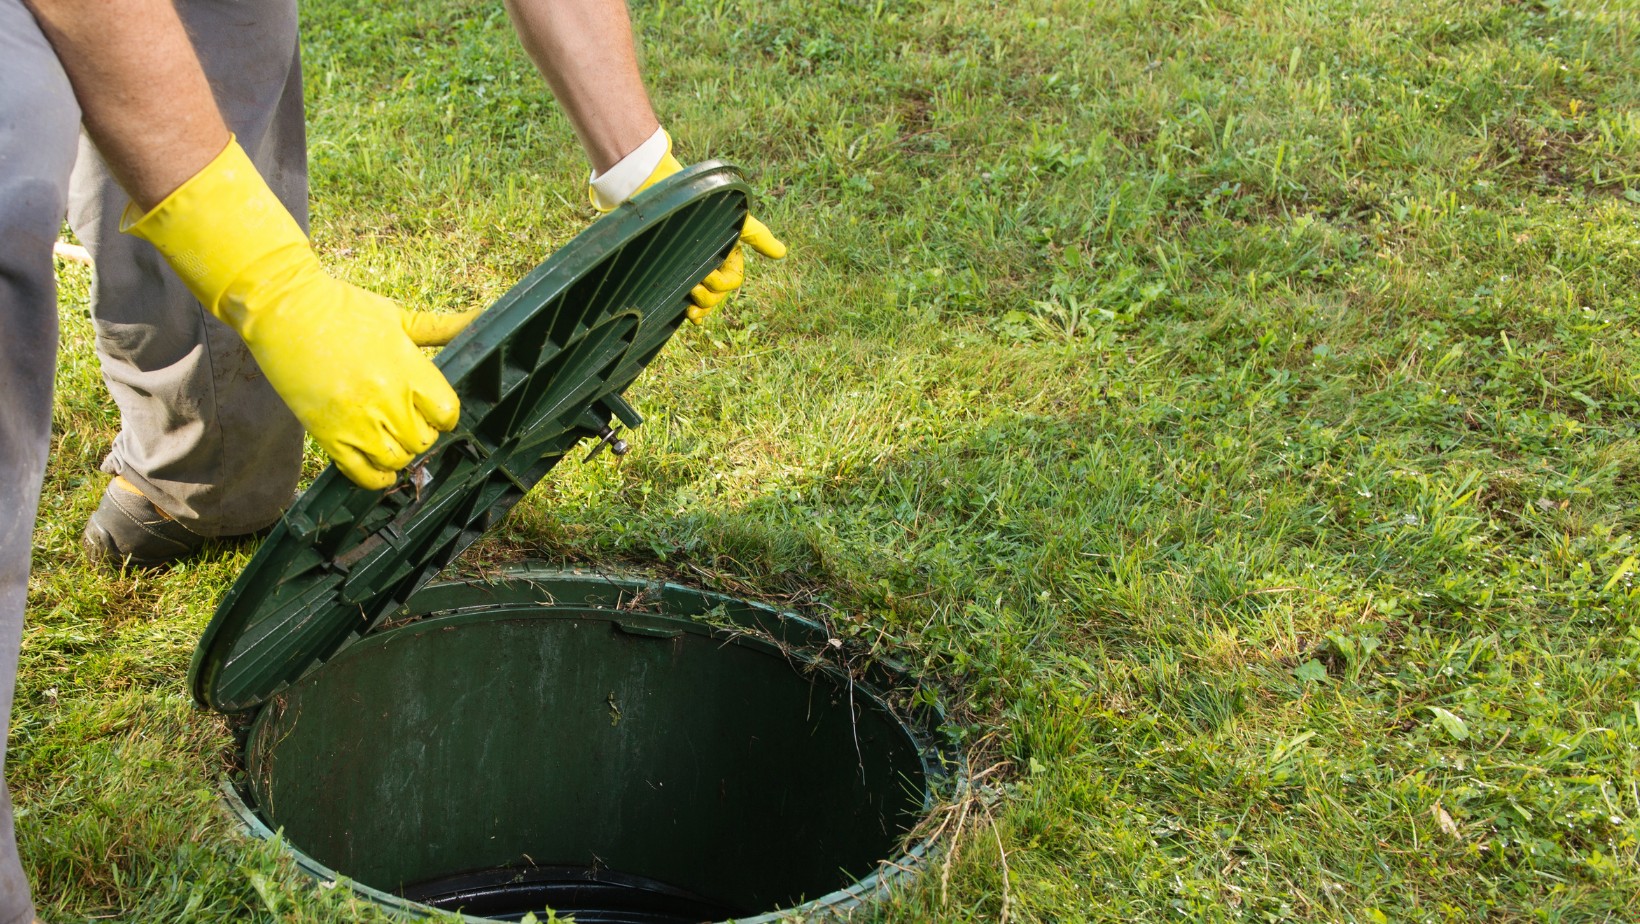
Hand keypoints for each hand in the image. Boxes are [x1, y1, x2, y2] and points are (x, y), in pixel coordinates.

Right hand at [124, 138, 475, 488]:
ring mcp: (356, 418)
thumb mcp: (397, 315)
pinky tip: (380, 468)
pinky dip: (376, 478)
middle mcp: (386, 397)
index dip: (443, 415)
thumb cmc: (343, 308)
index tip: (433, 409)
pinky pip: (361, 474)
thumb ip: (440, 327)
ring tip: (392, 438)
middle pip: (423, 439)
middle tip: (409, 421)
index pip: (447, 412)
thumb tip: (481, 319)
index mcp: (408, 367)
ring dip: (400, 454)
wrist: (284, 308)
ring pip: (397, 460)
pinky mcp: (327, 433)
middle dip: (421, 433)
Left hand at [591, 131, 785, 322]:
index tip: (708, 277)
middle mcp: (711, 262)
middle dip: (710, 298)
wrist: (668, 193)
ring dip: (701, 306)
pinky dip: (690, 310)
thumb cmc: (703, 202)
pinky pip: (684, 296)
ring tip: (689, 307)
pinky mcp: (673, 269)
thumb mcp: (736, 220)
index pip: (732, 279)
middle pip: (718, 293)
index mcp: (727, 252)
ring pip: (704, 298)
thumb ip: (758, 237)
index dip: (722, 285)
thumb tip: (782, 253)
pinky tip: (689, 317)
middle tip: (694, 291)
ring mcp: (692, 266)